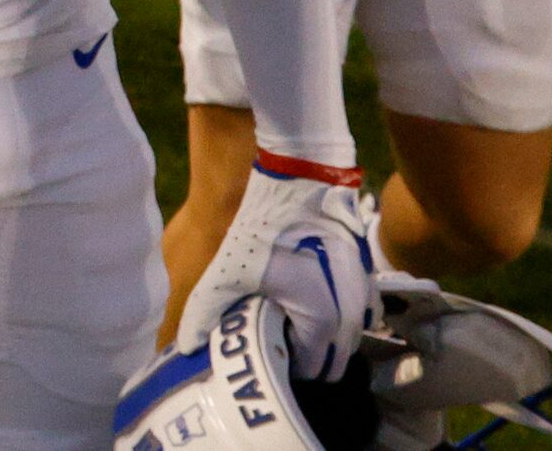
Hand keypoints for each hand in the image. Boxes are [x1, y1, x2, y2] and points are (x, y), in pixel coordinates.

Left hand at [177, 159, 375, 381]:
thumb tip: (185, 344)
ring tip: (286, 311)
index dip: (283, 360)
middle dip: (304, 352)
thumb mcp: (228, 271)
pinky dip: (336, 313)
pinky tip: (305, 292)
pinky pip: (356, 312)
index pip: (309, 369)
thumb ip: (205, 311)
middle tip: (271, 330)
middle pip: (331, 359)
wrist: (303, 182)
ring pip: (346, 337)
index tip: (261, 342)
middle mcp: (353, 319)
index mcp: (324, 326)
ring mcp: (365, 297)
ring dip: (322, 334)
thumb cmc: (265, 229)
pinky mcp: (366, 277)